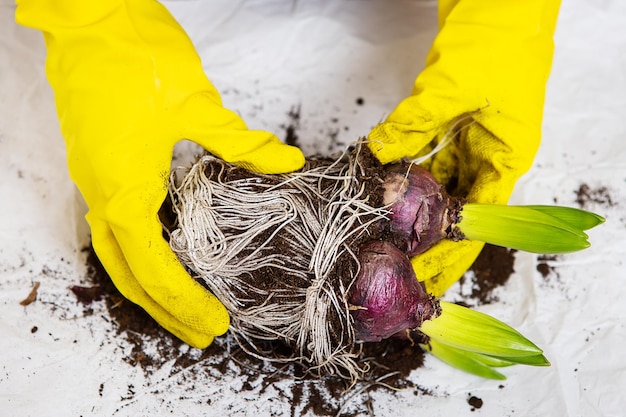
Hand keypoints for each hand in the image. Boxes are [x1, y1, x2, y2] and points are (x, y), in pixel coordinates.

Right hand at [16, 0, 304, 346]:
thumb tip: (286, 164)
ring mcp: (95, 180)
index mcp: (120, 186)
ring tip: (184, 310)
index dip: (183, 300)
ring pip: (117, 254)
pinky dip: (140, 254)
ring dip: (149, 287)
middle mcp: (100, 192)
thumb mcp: (196, 104)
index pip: (152, 265)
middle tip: (201, 333)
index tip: (214, 321)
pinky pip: (114, 227)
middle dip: (164, 309)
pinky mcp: (99, 166)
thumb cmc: (134, 56)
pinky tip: (166, 258)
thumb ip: (242, 143)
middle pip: (128, 273)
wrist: (89, 18)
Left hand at [368, 0, 560, 295]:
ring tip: (387, 233)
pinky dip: (406, 170)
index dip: (454, 253)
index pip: (480, 220)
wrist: (499, 2)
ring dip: (413, 205)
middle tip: (398, 264)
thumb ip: (412, 125)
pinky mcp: (452, 123)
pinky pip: (428, 156)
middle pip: (458, 208)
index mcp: (508, 155)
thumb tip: (378, 154)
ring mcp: (471, 138)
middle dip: (429, 236)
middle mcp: (491, 153)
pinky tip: (385, 186)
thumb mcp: (452, 87)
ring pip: (439, 184)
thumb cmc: (497, 39)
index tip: (429, 279)